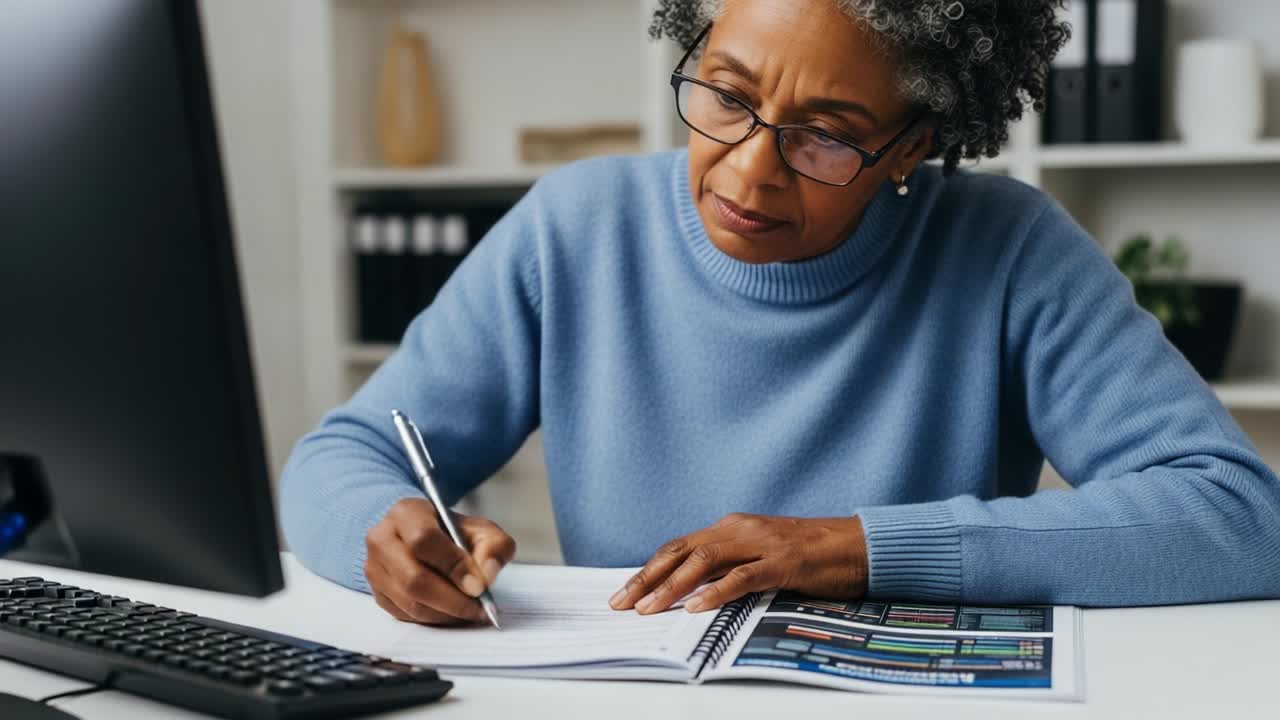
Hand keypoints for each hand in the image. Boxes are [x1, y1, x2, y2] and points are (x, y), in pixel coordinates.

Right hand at [364, 497, 515, 624]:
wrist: (424, 537)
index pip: (424, 540)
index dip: (453, 566)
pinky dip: (433, 619)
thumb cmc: (451, 533)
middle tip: (478, 608)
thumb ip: (493, 547)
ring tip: (469, 612)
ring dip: (445, 614)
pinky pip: (405, 614)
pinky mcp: (376, 592)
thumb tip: (487, 574)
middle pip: (414, 579)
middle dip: (452, 600)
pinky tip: (452, 613)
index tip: (478, 586)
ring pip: (409, 602)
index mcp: (406, 513)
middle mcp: (382, 539)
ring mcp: (374, 567)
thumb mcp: (481, 530)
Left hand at [609, 513, 866, 614]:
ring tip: (649, 609)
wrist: (858, 545)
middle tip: (622, 603)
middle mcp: (740, 529)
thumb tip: (691, 591)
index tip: (624, 593)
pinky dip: (717, 592)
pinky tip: (697, 608)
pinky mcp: (784, 562)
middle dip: (648, 578)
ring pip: (705, 561)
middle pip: (681, 551)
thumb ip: (730, 565)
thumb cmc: (809, 556)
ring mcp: (762, 543)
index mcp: (731, 527)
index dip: (649, 569)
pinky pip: (743, 576)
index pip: (678, 547)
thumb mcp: (760, 555)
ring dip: (672, 587)